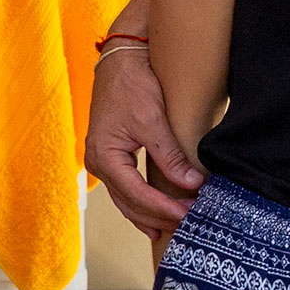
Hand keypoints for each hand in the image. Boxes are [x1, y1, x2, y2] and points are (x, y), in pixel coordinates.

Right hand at [84, 44, 201, 238]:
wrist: (120, 61)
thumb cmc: (133, 86)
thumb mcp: (152, 120)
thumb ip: (170, 154)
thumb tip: (192, 183)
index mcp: (105, 157)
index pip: (137, 194)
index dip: (164, 208)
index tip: (189, 215)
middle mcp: (98, 164)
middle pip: (129, 203)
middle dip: (159, 217)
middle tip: (188, 225)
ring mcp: (102, 162)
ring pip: (125, 200)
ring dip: (149, 215)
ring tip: (173, 228)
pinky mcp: (112, 156)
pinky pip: (126, 188)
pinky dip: (142, 203)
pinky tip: (156, 215)